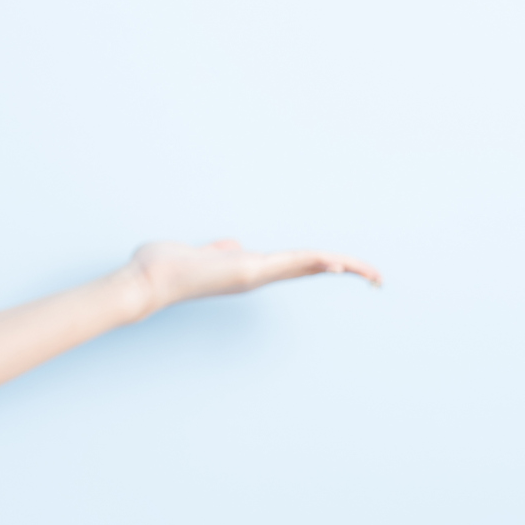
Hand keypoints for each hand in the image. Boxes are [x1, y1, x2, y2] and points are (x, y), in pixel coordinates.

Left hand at [126, 239, 381, 319]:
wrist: (146, 280)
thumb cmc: (165, 268)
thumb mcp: (200, 254)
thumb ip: (219, 249)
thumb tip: (231, 244)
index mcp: (248, 269)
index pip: (296, 265)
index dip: (324, 264)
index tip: (350, 266)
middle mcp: (256, 275)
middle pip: (310, 269)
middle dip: (346, 270)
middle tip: (378, 277)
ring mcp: (253, 274)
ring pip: (306, 267)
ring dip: (340, 266)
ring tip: (371, 272)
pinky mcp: (245, 271)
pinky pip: (287, 264)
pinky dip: (314, 262)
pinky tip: (337, 262)